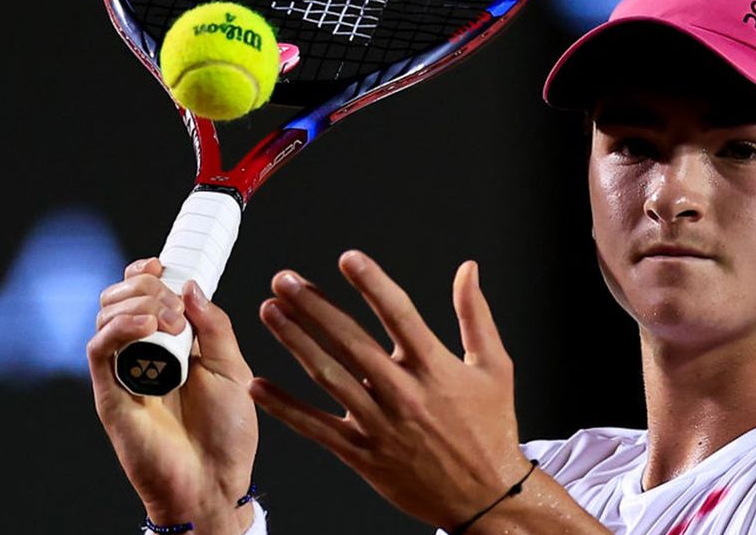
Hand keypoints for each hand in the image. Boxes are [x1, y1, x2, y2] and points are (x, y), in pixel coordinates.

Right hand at [88, 258, 258, 534]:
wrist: (215, 481)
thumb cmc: (227, 433)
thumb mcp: (233, 369)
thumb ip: (214, 325)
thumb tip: (189, 285)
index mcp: (172, 344)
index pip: (141, 294)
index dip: (144, 272)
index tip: (161, 263)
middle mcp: (143, 354)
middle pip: (118, 298)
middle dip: (145, 286)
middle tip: (176, 308)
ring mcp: (124, 372)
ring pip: (105, 316)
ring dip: (137, 303)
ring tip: (170, 322)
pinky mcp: (110, 394)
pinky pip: (99, 349)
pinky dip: (119, 328)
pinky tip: (148, 326)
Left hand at [249, 250, 532, 530]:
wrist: (485, 496)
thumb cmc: (491, 430)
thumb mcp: (495, 367)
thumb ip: (476, 315)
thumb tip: (468, 270)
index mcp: (436, 368)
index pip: (399, 315)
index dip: (372, 283)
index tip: (349, 259)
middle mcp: (404, 393)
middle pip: (351, 341)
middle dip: (314, 306)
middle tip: (286, 280)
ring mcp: (380, 425)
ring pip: (328, 376)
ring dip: (295, 341)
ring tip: (270, 312)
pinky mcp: (363, 454)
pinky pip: (316, 427)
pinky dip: (285, 407)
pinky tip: (259, 386)